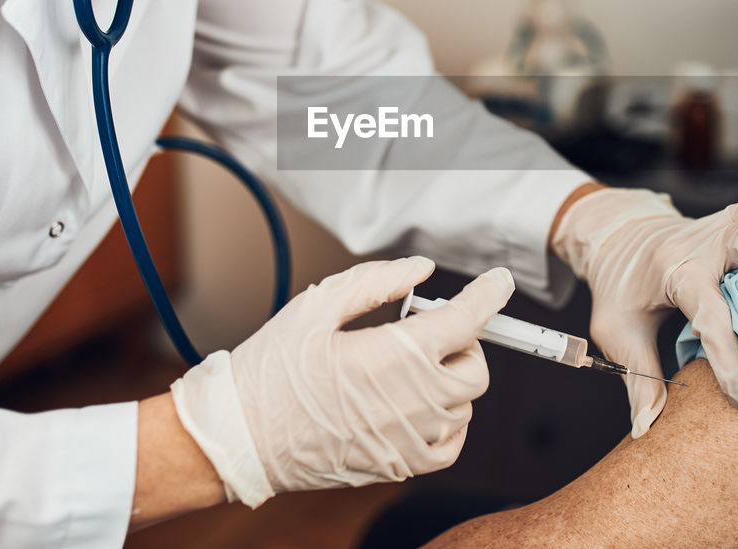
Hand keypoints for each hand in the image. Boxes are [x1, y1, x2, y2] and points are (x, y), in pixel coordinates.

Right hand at [170, 257, 513, 506]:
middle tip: (424, 331)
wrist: (241, 437)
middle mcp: (411, 402)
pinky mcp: (399, 467)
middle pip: (475, 367)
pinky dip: (447, 421)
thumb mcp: (316, 307)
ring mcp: (409, 440)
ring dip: (449, 380)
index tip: (497, 283)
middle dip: (462, 341)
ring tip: (405, 368)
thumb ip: (377, 282)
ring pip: (465, 406)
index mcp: (393, 356)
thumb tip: (422, 270)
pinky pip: (451, 445)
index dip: (488, 296)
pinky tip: (414, 404)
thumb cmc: (272, 371)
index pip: (466, 321)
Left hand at [552, 170, 737, 435]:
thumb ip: (637, 378)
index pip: (705, 310)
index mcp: (672, 274)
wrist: (617, 240)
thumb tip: (646, 430)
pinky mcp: (735, 214)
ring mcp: (720, 223)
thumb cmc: (622, 292)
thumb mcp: (617, 333)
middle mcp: (700, 243)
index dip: (727, 351)